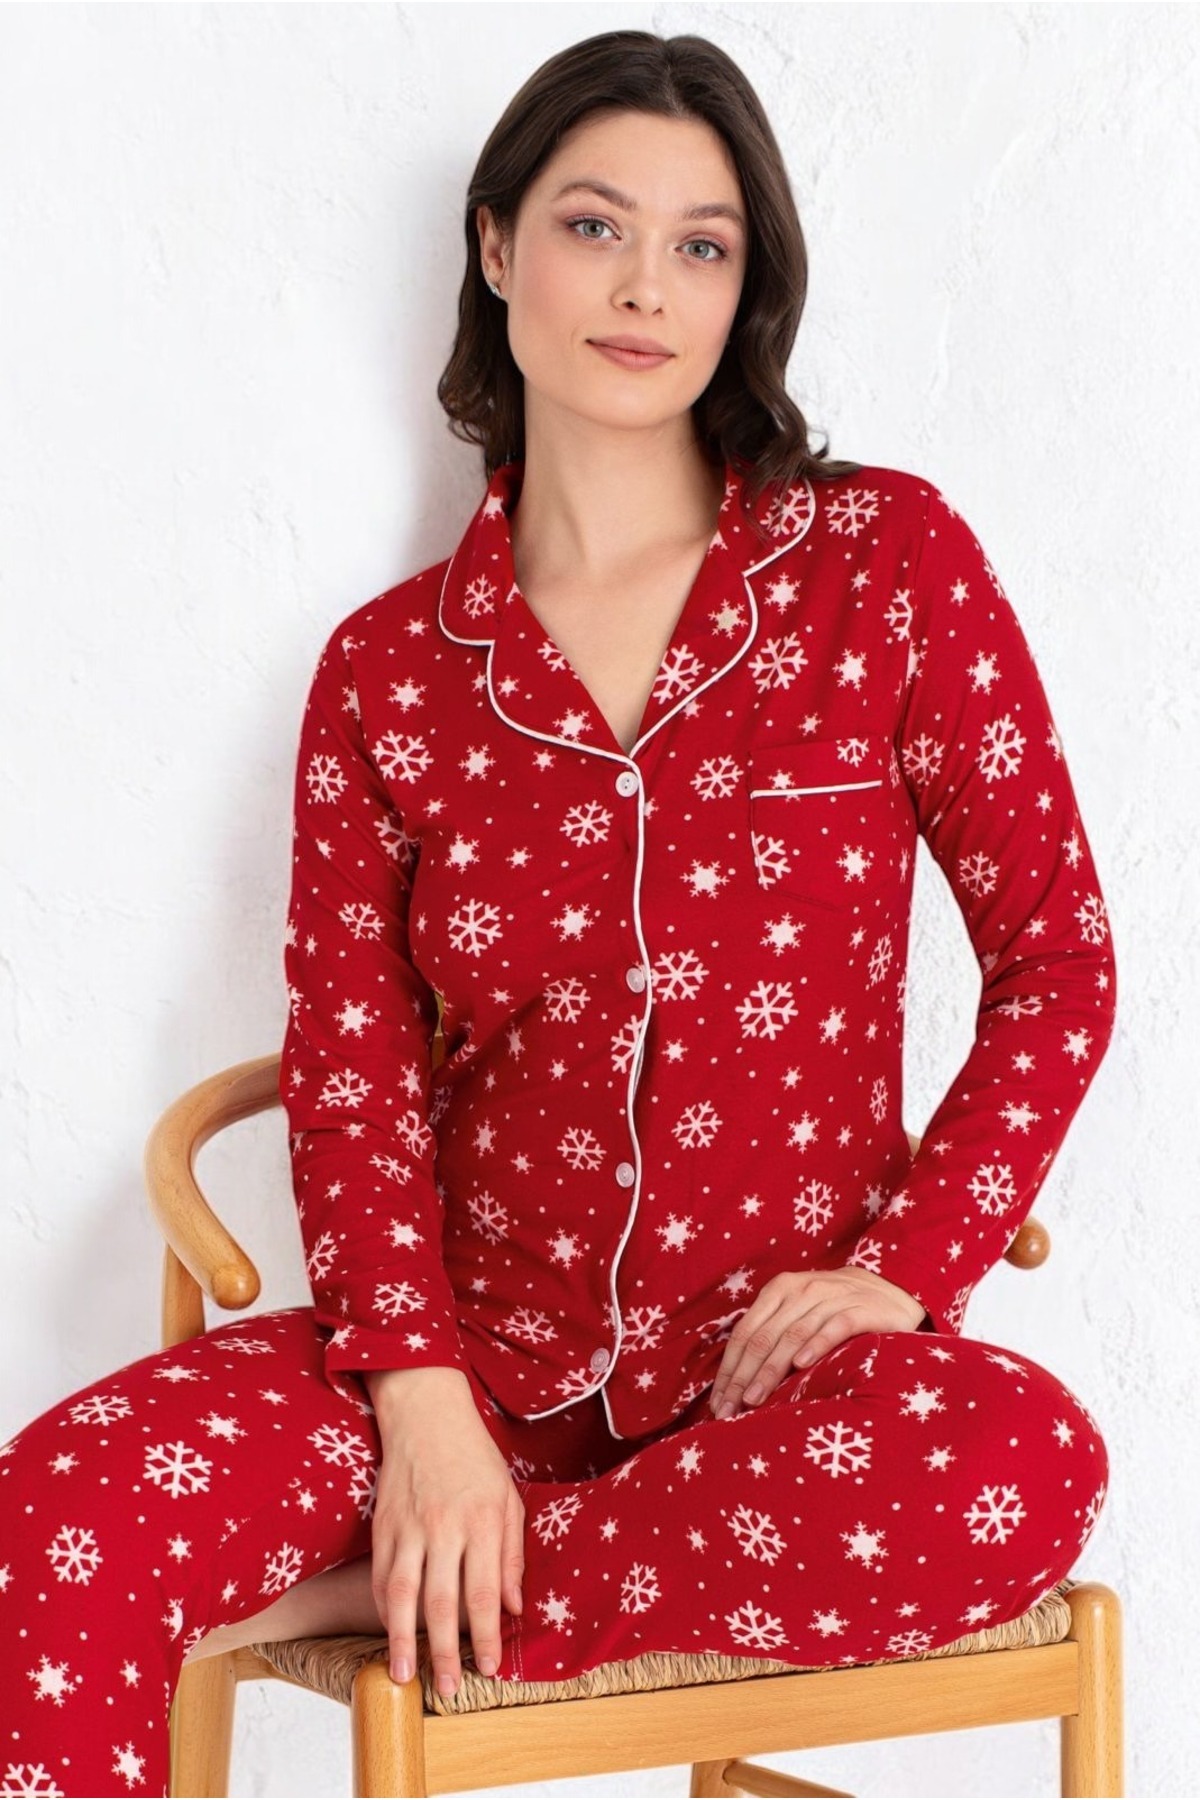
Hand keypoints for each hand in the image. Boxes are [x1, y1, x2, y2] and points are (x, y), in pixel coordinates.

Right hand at [364, 1367, 524, 1695]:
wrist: (426, 1413)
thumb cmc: (475, 1457)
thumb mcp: (508, 1498)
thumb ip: (511, 1554)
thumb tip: (513, 1607)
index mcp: (484, 1520)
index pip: (485, 1591)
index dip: (488, 1635)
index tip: (490, 1668)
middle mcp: (446, 1527)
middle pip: (443, 1602)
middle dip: (446, 1653)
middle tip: (450, 1690)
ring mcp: (410, 1527)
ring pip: (404, 1595)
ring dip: (404, 1641)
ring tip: (406, 1676)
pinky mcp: (384, 1525)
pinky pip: (382, 1576)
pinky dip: (385, 1610)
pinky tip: (392, 1633)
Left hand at [709, 1267, 927, 1418]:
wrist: (887, 1292)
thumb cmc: (832, 1311)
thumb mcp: (798, 1314)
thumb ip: (771, 1337)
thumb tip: (736, 1384)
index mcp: (779, 1290)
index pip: (745, 1332)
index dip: (729, 1369)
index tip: (718, 1403)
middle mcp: (802, 1290)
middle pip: (763, 1337)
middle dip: (743, 1377)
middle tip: (730, 1410)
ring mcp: (832, 1297)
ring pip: (793, 1335)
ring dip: (770, 1370)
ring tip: (754, 1400)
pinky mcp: (862, 1309)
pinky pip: (834, 1327)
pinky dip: (816, 1345)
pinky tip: (801, 1366)